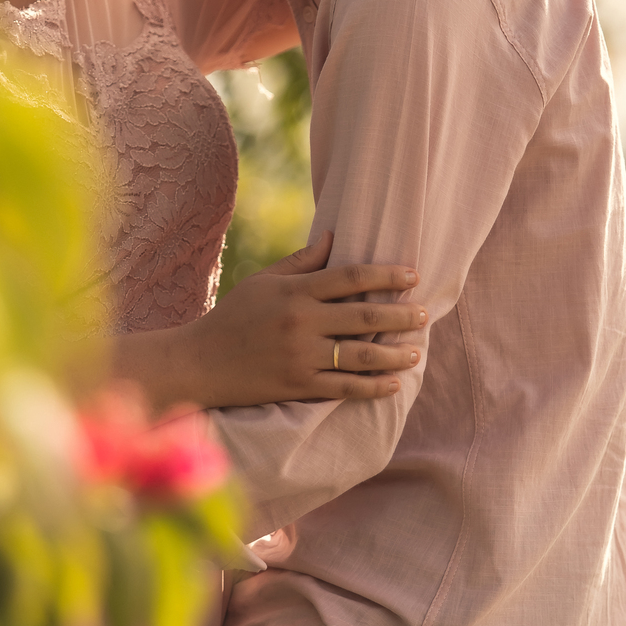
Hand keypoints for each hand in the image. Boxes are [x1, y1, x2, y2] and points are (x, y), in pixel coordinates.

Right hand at [110, 233, 425, 411]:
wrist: (200, 362)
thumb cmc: (233, 316)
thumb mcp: (263, 281)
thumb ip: (301, 262)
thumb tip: (334, 237)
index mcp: (295, 292)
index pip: (350, 278)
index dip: (386, 276)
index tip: (413, 276)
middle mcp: (301, 322)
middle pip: (364, 317)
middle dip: (401, 315)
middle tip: (425, 314)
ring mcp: (300, 357)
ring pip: (360, 356)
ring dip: (394, 354)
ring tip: (416, 351)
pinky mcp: (298, 386)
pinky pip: (343, 388)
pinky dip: (372, 387)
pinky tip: (393, 384)